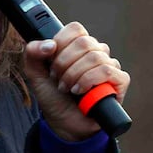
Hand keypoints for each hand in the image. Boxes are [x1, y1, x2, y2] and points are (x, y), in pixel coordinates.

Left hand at [23, 22, 129, 141]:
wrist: (62, 122)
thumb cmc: (53, 95)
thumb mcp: (34, 73)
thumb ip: (32, 52)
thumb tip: (49, 44)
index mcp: (78, 45)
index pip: (75, 29)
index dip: (61, 43)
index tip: (51, 61)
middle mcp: (96, 52)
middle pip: (84, 43)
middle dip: (64, 63)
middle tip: (57, 78)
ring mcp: (109, 65)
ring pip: (95, 57)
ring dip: (74, 75)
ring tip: (67, 88)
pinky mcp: (120, 81)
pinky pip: (107, 71)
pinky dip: (88, 81)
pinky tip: (80, 92)